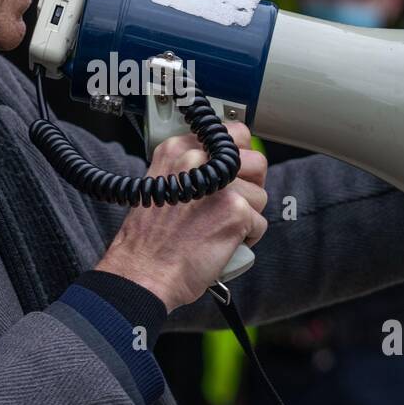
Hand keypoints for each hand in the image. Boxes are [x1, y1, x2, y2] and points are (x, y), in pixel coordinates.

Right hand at [95, 122, 267, 311]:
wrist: (143, 271)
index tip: (234, 171)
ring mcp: (220, 184)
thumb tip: (227, 161)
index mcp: (178, 149)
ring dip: (247, 215)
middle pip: (255, 159)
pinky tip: (221, 244)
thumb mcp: (161, 183)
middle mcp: (198, 159)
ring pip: (260, 194)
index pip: (232, 133)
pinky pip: (260, 223)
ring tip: (218, 227)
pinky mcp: (236, 211)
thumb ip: (191, 166)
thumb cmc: (150, 239)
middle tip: (232, 203)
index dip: (239, 155)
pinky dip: (247, 239)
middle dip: (251, 184)